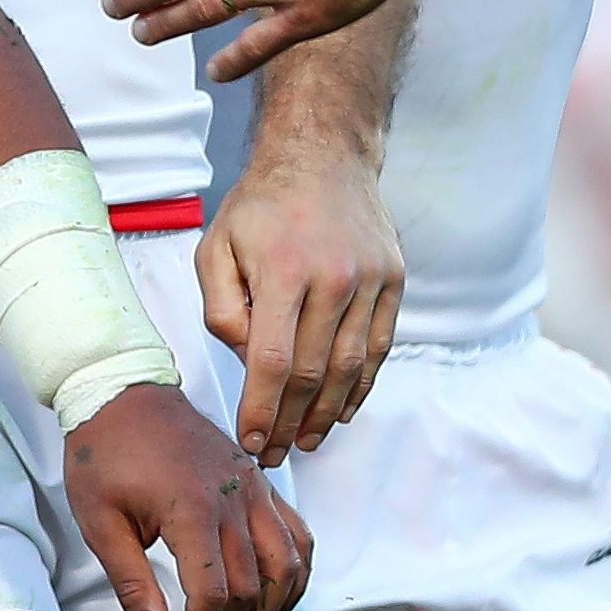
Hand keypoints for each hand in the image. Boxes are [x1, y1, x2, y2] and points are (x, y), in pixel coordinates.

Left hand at [64, 380, 310, 610]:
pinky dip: (296, 570)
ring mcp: (254, 487)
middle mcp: (233, 499)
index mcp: (191, 510)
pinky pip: (297, 532)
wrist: (123, 391)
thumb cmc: (105, 455)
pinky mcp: (260, 480)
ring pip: (287, 563)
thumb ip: (132, 583)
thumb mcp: (100, 523)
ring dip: (271, 609)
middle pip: (252, 587)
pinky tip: (276, 595)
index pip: (212, 595)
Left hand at [201, 148, 400, 460]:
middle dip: (290, 423)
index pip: (271, 361)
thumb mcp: (216, 246)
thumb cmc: (262, 206)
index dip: (262, 410)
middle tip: (274, 453)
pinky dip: (361, 386)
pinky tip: (340, 410)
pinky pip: (378, 348)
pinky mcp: (394, 281)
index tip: (252, 441)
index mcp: (284, 269)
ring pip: (350, 368)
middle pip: (312, 373)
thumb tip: (246, 360)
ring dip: (326, 414)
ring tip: (306, 440)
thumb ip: (221, 309)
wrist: (324, 157)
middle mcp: (334, 277)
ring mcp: (371, 280)